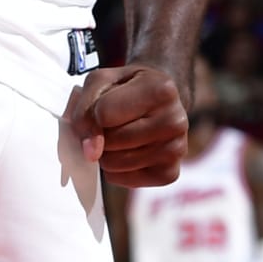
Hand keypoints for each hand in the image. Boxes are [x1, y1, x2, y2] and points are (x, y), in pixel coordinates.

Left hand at [67, 63, 189, 185]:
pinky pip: (122, 179)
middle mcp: (176, 120)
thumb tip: (91, 154)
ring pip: (114, 163)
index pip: (104, 114)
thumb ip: (85, 111)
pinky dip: (116, 168)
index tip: (104, 104)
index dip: (94, 112)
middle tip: (114, 121)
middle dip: (102, 134)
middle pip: (111, 141)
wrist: (157, 102)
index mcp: (162, 89)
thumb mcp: (101, 82)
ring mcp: (177, 150)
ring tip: (121, 134)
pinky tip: (129, 150)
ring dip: (106, 152)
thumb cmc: (126, 89)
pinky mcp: (169, 174)